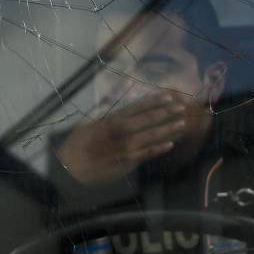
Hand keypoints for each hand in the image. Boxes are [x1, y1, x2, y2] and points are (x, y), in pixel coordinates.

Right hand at [56, 92, 188, 185]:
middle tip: (181, 107)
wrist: (71, 167)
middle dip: (166, 113)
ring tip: (182, 123)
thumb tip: (122, 87)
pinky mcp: (126, 162)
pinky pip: (146, 154)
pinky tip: (171, 144)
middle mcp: (120, 131)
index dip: (154, 101)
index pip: (137, 106)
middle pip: (148, 119)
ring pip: (150, 136)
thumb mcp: (90, 119)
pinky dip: (159, 149)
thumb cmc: (80, 141)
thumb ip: (107, 103)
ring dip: (167, 129)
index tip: (168, 96)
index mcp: (112, 119)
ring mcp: (125, 147)